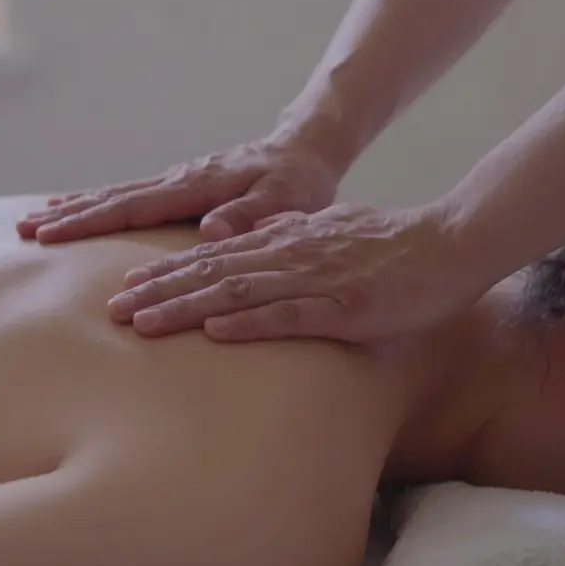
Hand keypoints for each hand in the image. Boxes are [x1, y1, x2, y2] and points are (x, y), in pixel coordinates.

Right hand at [16, 137, 341, 243]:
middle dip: (66, 215)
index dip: (90, 221)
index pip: (132, 206)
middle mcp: (177, 179)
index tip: (51, 232)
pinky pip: (128, 197)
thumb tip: (210, 230)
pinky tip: (76, 210)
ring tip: (33, 221)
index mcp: (196, 186)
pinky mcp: (177, 186)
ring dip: (73, 209)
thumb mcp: (286, 202)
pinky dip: (97, 204)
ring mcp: (174, 180)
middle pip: (111, 198)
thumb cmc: (298, 182)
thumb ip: (250, 215)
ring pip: (114, 195)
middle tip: (22, 230)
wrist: (304, 150)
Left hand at [106, 202, 490, 342]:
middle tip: (113, 310)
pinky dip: (249, 324)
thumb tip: (247, 241)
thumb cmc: (392, 244)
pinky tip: (215, 333)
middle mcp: (290, 255)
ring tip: (143, 323)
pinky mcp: (343, 306)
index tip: (128, 287)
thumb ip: (287, 237)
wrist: (451, 243)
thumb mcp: (329, 232)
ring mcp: (315, 280)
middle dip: (158, 292)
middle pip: (211, 273)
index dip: (167, 272)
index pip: (213, 257)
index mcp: (285, 241)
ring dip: (185, 308)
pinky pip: (288, 315)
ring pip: (236, 293)